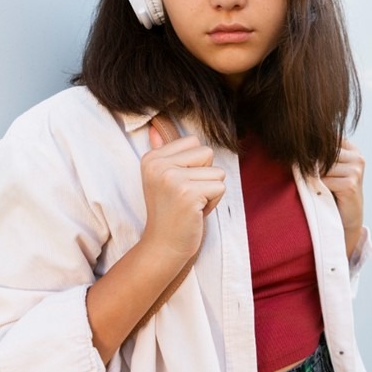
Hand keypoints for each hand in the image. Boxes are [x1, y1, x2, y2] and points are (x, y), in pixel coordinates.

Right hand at [139, 125, 225, 260]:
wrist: (163, 245)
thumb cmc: (170, 211)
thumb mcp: (162, 178)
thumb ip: (164, 153)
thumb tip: (155, 126)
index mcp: (152, 158)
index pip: (194, 141)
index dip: (196, 165)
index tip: (180, 185)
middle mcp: (158, 165)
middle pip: (207, 152)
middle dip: (206, 176)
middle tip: (188, 196)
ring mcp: (172, 178)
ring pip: (217, 172)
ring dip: (210, 191)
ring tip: (191, 204)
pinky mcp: (188, 194)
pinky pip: (220, 188)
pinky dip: (213, 203)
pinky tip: (196, 212)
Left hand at [322, 139, 364, 232]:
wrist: (346, 217)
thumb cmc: (334, 190)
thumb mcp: (329, 167)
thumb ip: (322, 153)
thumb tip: (302, 147)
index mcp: (352, 149)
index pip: (327, 140)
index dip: (315, 151)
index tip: (314, 163)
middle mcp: (358, 157)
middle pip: (324, 153)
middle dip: (316, 166)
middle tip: (321, 180)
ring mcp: (356, 170)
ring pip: (323, 167)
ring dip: (318, 179)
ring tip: (326, 187)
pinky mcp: (351, 184)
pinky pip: (325, 181)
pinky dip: (321, 188)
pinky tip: (329, 194)